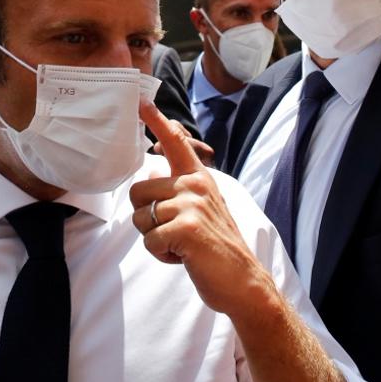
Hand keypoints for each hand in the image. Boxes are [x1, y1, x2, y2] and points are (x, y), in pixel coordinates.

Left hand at [129, 103, 269, 314]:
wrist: (243, 281)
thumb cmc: (217, 247)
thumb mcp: (203, 208)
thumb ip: (181, 188)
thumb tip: (151, 170)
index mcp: (199, 178)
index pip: (175, 143)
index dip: (157, 121)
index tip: (142, 100)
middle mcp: (195, 184)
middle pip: (138, 191)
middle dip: (147, 219)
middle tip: (176, 233)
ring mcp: (191, 204)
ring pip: (141, 218)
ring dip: (156, 239)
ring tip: (183, 245)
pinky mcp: (186, 227)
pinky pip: (150, 240)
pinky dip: (162, 255)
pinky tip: (184, 256)